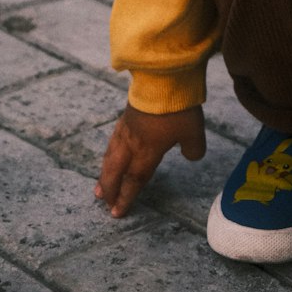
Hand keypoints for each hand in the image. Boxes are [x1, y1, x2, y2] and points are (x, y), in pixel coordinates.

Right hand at [95, 103, 205, 217]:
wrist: (163, 78)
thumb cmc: (178, 108)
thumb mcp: (194, 132)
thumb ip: (193, 149)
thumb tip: (191, 156)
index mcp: (147, 152)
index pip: (134, 180)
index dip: (126, 198)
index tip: (118, 213)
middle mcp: (132, 144)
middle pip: (116, 172)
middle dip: (109, 190)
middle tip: (104, 204)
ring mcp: (126, 129)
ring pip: (110, 157)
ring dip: (104, 175)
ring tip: (98, 188)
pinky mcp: (125, 116)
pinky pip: (112, 142)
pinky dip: (108, 155)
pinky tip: (109, 155)